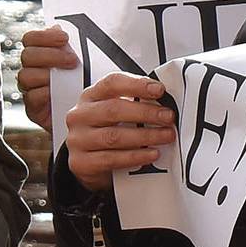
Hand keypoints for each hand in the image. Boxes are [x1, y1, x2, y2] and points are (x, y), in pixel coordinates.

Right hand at [18, 21, 78, 130]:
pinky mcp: (33, 110)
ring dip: (48, 74)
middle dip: (50, 55)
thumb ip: (74, 46)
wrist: (91, 120)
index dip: (44, 36)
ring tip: (69, 77)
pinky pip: (32, 97)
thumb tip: (58, 26)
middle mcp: (32, 70)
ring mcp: (30, 90)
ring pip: (26, 76)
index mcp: (41, 55)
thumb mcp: (86, 64)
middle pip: (27, 55)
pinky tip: (61, 93)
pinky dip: (45, 93)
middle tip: (73, 60)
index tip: (65, 38)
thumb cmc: (88, 86)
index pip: (30, 39)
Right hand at [65, 71, 175, 190]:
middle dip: (146, 112)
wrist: (87, 162)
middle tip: (168, 117)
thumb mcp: (116, 112)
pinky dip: (135, 156)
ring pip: (113, 136)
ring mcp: (78, 140)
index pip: (111, 83)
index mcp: (91, 96)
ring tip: (166, 136)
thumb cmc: (106, 130)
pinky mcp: (81, 162)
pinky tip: (152, 154)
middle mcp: (81, 116)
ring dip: (145, 136)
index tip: (159, 89)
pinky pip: (111, 159)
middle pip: (113, 109)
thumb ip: (135, 102)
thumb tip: (164, 101)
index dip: (137, 85)